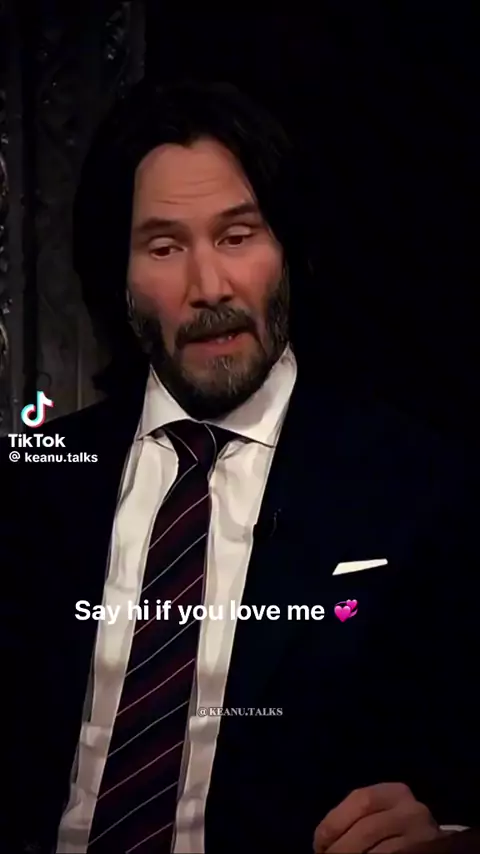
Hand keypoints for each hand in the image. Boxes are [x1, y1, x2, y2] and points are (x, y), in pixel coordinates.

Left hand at [313, 783, 443, 852]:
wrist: (437, 846)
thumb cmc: (397, 829)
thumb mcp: (381, 813)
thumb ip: (358, 819)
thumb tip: (322, 842)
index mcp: (396, 792)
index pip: (361, 800)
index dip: (334, 822)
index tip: (318, 843)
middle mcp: (412, 811)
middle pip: (367, 828)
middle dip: (340, 848)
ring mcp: (422, 837)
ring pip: (378, 853)